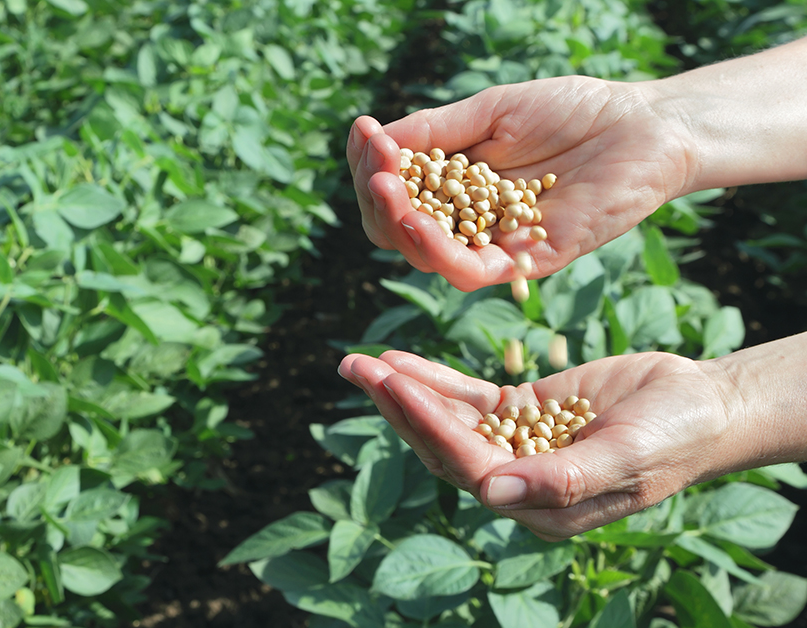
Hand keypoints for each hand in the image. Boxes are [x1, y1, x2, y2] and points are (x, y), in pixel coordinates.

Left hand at [336, 349, 741, 540]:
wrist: (705, 405)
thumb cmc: (675, 436)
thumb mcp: (626, 457)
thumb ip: (563, 478)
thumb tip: (492, 494)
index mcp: (538, 505)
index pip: (469, 467)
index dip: (430, 427)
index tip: (394, 386)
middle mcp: (517, 480)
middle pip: (443, 445)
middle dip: (397, 405)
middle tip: (354, 367)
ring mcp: (515, 445)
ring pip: (447, 420)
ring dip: (404, 391)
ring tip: (360, 361)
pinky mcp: (520, 412)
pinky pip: (467, 398)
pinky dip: (433, 379)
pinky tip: (397, 359)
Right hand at [346, 76, 695, 290]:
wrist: (647, 126)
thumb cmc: (575, 111)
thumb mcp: (493, 110)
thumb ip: (437, 129)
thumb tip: (374, 138)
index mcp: (452, 185)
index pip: (392, 191)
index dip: (370, 167)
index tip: (365, 133)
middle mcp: (465, 220)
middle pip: (394, 228)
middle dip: (375, 198)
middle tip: (378, 166)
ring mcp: (493, 242)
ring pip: (423, 254)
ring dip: (396, 224)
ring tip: (387, 189)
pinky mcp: (526, 261)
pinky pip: (470, 271)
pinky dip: (438, 252)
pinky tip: (420, 221)